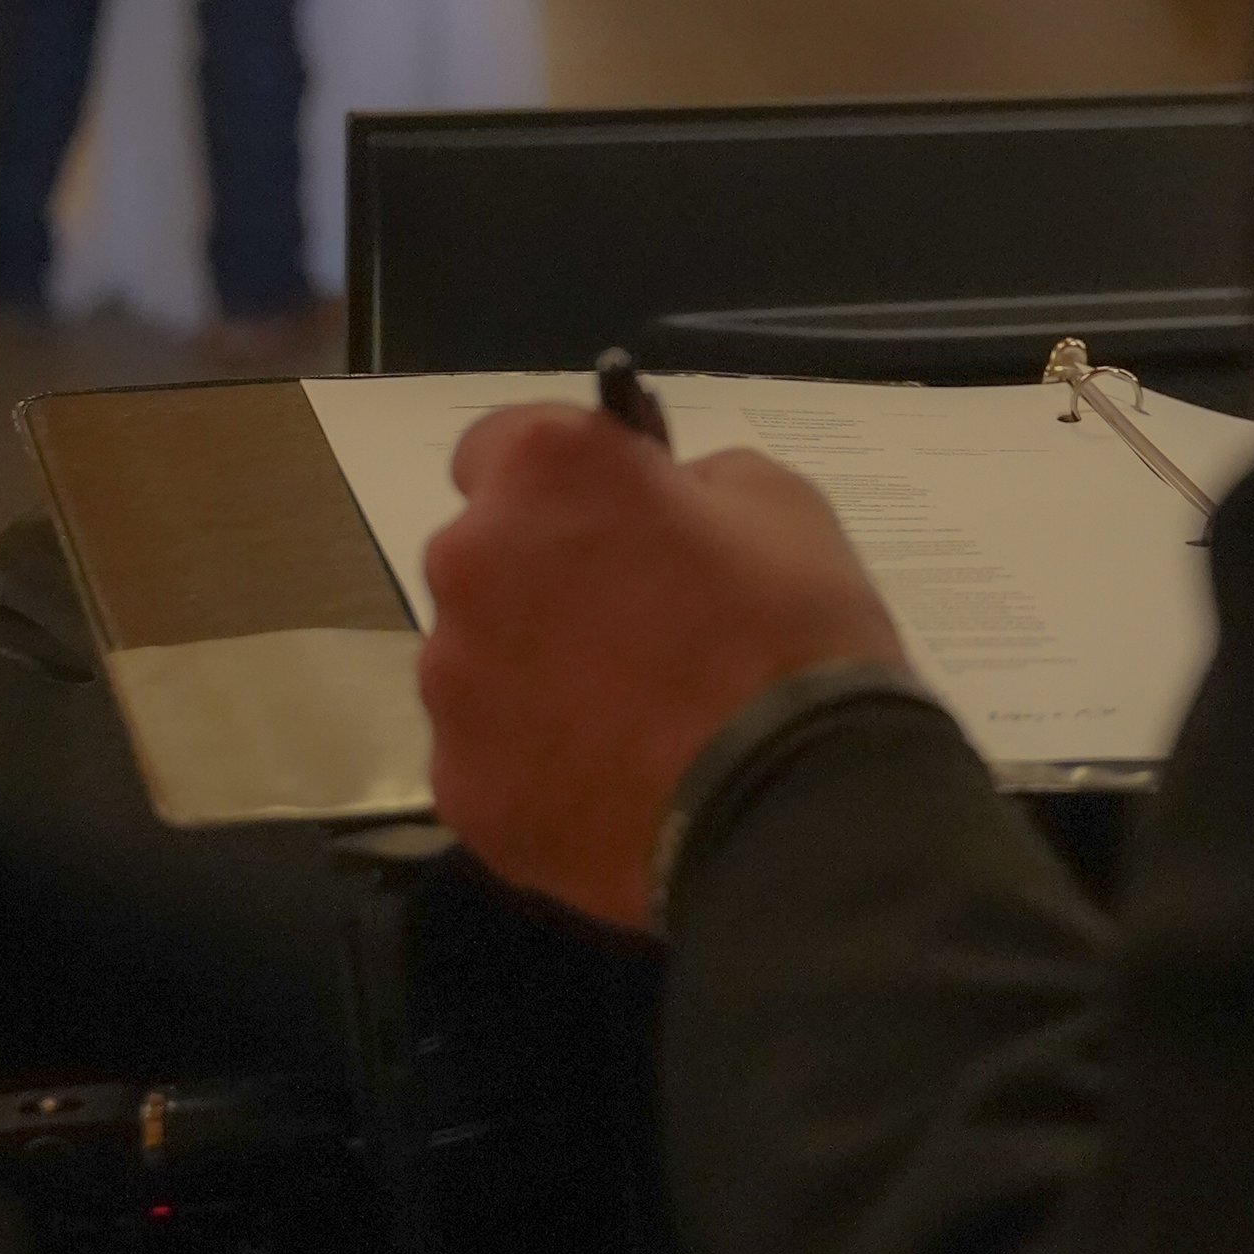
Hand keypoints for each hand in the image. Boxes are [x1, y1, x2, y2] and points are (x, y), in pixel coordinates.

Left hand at [418, 410, 908, 931]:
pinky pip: (490, 757)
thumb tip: (657, 510)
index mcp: (544, 475)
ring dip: (534, 675)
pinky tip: (612, 785)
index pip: (498, 445)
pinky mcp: (459, 787)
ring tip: (628, 723)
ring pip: (478, 662)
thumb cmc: (795, 633)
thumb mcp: (778, 504)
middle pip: (484, 559)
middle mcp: (470, 564)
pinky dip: (536, 765)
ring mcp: (453, 686)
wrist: (800, 808)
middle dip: (542, 580)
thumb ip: (686, 486)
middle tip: (633, 628)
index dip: (557, 480)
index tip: (606, 515)